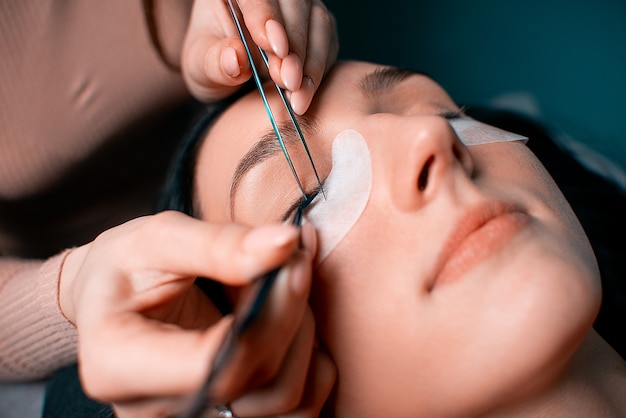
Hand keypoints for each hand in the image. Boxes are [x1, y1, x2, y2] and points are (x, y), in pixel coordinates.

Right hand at [59, 211, 335, 416]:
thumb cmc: (125, 270)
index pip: (214, 363)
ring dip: (305, 335)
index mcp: (118, 365)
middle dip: (291, 310)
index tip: (289, 263)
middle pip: (258, 379)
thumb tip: (285, 242)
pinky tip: (291, 321)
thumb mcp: (155, 239)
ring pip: (289, 399)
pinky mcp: (229, 417)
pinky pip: (299, 406)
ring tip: (287, 288)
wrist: (113, 305)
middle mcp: (156, 410)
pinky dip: (311, 361)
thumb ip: (217, 243)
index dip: (267, 316)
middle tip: (296, 259)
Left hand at [181, 0, 337, 113]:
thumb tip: (235, 58)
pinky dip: (319, 69)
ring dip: (311, 61)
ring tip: (297, 94)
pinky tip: (305, 92)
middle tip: (287, 80)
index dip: (265, 16)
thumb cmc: (213, 64)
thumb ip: (214, 63)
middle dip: (294, 44)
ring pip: (317, 21)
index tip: (274, 48)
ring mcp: (300, 7)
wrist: (232, 75)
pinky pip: (328, 42)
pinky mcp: (317, 27)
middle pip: (294, 3)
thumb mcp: (202, 68)